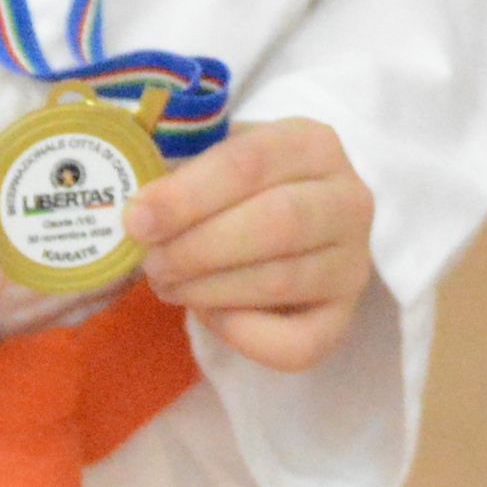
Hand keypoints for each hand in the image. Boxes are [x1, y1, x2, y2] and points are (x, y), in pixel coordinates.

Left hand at [128, 118, 376, 371]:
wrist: (291, 220)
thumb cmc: (239, 187)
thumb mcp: (215, 157)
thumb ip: (178, 169)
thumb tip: (133, 206)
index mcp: (313, 143)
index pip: (251, 162)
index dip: (189, 194)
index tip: (138, 220)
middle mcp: (348, 199)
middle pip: (276, 223)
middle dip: (199, 248)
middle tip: (150, 262)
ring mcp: (353, 262)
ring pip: (281, 282)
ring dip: (209, 289)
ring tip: (167, 283)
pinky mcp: (345, 317)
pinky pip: (298, 343)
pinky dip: (243, 336)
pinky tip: (210, 314)